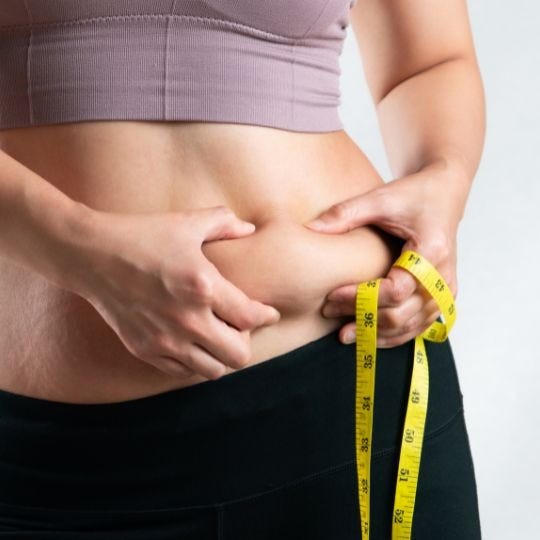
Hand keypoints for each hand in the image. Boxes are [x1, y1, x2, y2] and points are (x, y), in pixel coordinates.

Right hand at [69, 205, 280, 378]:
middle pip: (239, 355)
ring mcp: (165, 339)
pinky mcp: (146, 349)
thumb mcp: (187, 223)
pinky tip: (192, 341)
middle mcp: (187, 319)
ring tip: (216, 336)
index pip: (251, 317)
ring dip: (221, 355)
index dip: (266, 316)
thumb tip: (250, 228)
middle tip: (239, 325)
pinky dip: (195, 361)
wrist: (91, 255)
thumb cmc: (142, 235)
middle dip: (246, 340)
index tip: (268, 313)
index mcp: (203, 286)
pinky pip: (183, 372)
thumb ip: (224, 223)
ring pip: (213, 370)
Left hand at [304, 164, 465, 347]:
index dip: (361, 297)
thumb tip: (309, 228)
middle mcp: (443, 276)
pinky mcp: (441, 297)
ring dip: (377, 333)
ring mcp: (445, 290)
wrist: (444, 194)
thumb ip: (345, 213)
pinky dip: (394, 335)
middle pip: (402, 314)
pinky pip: (419, 326)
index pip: (396, 290)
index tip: (332, 296)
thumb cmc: (414, 195)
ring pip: (411, 326)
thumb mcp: (380, 198)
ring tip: (344, 333)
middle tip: (329, 312)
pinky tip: (368, 336)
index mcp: (431, 252)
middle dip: (363, 317)